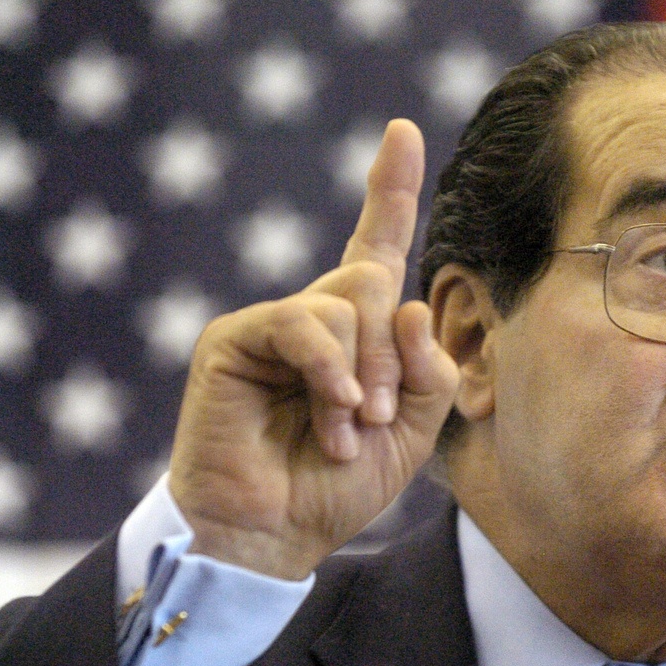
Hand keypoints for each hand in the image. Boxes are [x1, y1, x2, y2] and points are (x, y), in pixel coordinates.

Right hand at [167, 119, 459, 578]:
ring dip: (362, 374)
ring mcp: (273, 325)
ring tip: (344, 430)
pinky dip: (329, 370)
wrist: (271, 534)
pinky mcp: (235, 339)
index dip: (391, 192)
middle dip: (393, 353)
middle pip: (376, 280)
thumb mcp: (413, 432)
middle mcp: (315, 318)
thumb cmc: (335, 487)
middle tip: (378, 416)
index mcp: (357, 334)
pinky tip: (334, 413)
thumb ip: (431, 371)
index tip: (402, 131)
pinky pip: (304, 323)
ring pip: (347, 301)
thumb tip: (412, 306)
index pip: (377, 248)